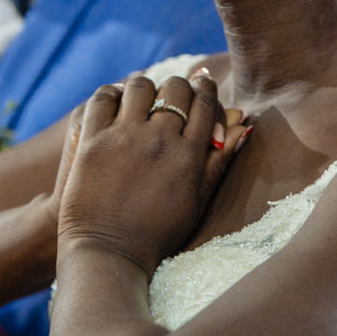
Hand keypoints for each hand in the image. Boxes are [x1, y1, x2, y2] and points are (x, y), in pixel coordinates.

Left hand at [55, 75, 249, 274]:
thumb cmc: (157, 234)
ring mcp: (124, 138)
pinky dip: (109, 94)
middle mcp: (160, 140)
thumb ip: (219, 162)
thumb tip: (243, 126)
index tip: (201, 83)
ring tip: (139, 99)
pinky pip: (102, 98)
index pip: (204, 102)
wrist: (108, 252)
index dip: (204, 87)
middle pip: (175, 88)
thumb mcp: (197, 202)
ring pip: (139, 86)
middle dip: (177, 87)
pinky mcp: (92, 140)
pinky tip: (113, 104)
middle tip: (170, 95)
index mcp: (189, 155)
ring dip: (142, 87)